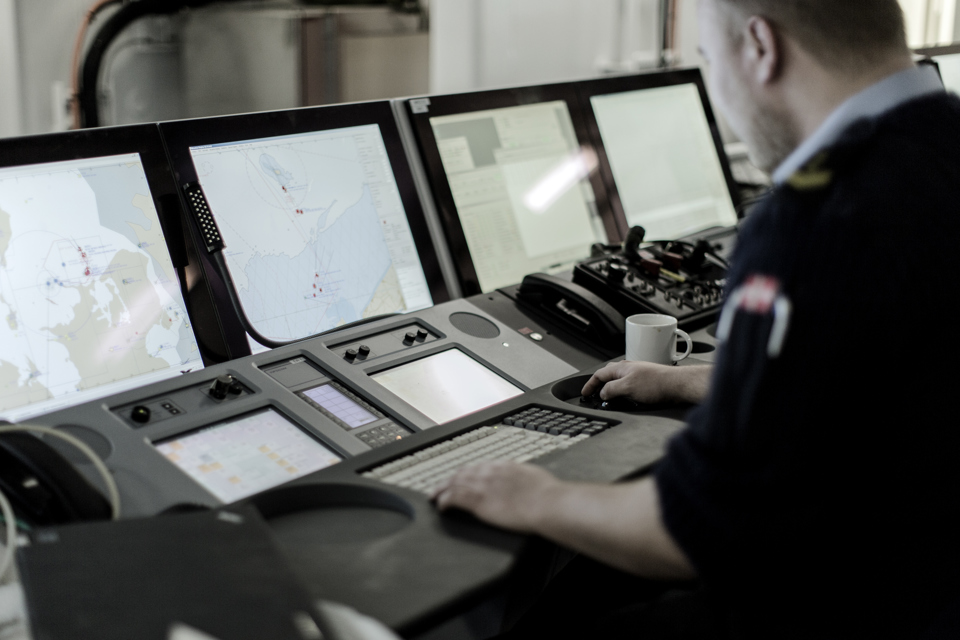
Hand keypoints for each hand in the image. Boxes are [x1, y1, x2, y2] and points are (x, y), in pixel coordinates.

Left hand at [432, 462, 559, 532]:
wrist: (546, 503)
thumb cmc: (547, 494)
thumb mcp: (534, 477)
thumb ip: (523, 476)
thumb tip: (525, 479)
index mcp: (504, 466)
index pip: (479, 467)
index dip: (467, 473)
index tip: (462, 477)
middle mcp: (490, 472)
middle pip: (463, 473)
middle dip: (450, 479)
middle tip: (441, 486)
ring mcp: (482, 485)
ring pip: (454, 484)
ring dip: (441, 490)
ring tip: (434, 496)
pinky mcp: (478, 501)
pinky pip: (454, 498)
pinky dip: (444, 501)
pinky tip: (440, 506)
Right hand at [581, 361, 712, 404]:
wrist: (677, 385)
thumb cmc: (656, 383)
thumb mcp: (627, 388)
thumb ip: (611, 390)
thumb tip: (602, 393)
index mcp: (621, 368)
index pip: (599, 374)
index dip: (590, 384)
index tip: (584, 393)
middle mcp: (628, 369)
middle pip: (607, 376)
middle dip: (599, 386)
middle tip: (594, 396)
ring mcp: (637, 374)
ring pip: (618, 381)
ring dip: (611, 390)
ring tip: (609, 400)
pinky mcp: (645, 382)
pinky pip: (627, 386)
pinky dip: (622, 393)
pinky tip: (626, 400)